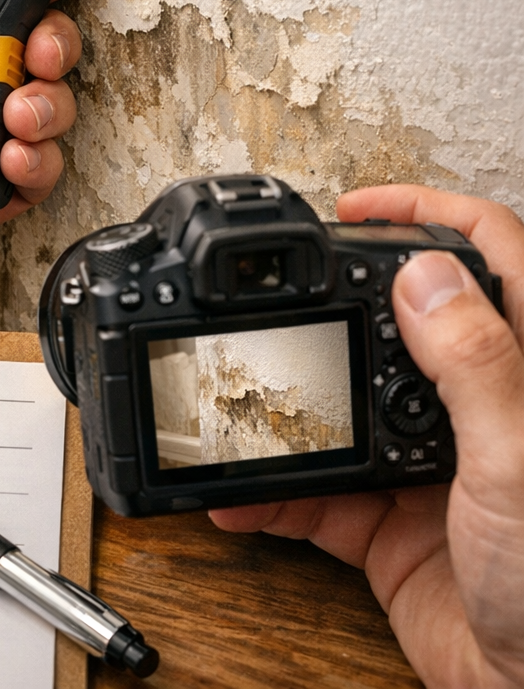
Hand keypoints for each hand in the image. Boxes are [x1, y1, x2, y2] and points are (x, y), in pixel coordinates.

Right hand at [209, 185, 523, 687]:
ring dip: (285, 407)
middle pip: (393, 322)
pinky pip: (313, 493)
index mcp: (520, 374)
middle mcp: (472, 409)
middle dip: (330, 301)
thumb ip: (478, 366)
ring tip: (239, 393)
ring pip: (340, 408)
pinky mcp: (387, 520)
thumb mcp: (522, 463)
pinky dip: (268, 497)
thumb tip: (425, 277)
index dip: (424, 214)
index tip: (359, 209)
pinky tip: (235, 498)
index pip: (484, 256)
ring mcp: (424, 465)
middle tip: (277, 289)